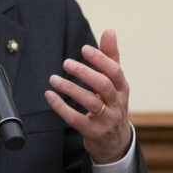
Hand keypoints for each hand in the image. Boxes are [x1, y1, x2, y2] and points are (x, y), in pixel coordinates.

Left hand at [45, 29, 130, 163]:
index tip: (84, 49)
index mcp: (122, 88)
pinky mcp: (93, 132)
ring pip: (90, 102)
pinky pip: (75, 119)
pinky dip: (61, 107)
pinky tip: (50, 95)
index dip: (100, 59)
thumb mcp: (115, 82)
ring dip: (70, 89)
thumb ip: (110, 57)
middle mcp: (117, 104)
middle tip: (66, 63)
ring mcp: (106, 119)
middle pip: (103, 86)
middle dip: (85, 73)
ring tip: (53, 79)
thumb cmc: (112, 104)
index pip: (115, 71)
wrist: (115, 142)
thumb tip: (109, 30)